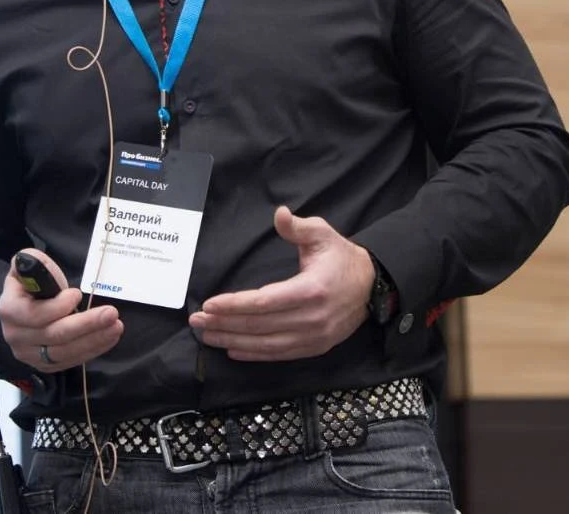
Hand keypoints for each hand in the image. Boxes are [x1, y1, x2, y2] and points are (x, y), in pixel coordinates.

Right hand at [0, 248, 122, 372]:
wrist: (21, 309)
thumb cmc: (31, 285)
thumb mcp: (29, 266)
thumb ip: (34, 262)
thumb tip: (40, 266)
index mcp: (9, 310)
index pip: (34, 314)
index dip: (58, 307)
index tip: (78, 294)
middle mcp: (16, 336)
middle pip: (55, 335)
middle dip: (86, 324)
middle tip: (111, 313)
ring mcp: (30, 354)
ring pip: (65, 352)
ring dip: (94, 340)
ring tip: (116, 327)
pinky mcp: (45, 365)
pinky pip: (70, 361)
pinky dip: (92, 350)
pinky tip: (108, 338)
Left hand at [188, 206, 375, 360]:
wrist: (372, 286)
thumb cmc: (341, 258)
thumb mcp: (322, 234)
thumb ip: (297, 227)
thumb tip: (279, 213)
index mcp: (312, 290)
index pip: (264, 303)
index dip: (234, 305)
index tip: (209, 304)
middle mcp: (312, 318)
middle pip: (259, 326)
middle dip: (224, 324)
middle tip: (197, 321)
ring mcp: (315, 337)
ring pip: (266, 345)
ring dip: (233, 341)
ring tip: (207, 336)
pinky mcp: (315, 348)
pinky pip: (279, 355)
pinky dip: (254, 354)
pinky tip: (233, 350)